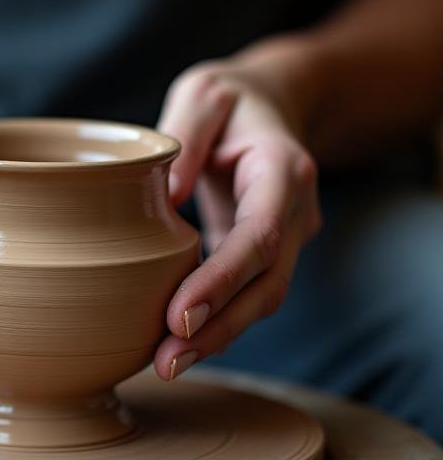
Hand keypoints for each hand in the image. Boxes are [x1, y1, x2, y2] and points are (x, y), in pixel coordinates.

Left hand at [154, 60, 321, 379]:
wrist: (268, 106)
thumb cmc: (230, 99)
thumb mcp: (203, 94)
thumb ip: (185, 133)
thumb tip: (166, 196)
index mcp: (283, 169)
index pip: (257, 237)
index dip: (222, 281)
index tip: (179, 317)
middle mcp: (294, 211)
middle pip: (266, 285)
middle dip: (218, 329)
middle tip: (167, 363)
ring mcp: (286, 237)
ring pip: (261, 300)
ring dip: (216, 337)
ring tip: (166, 365)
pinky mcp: (266, 253)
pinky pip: (247, 295)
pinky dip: (216, 324)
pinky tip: (178, 346)